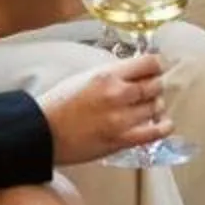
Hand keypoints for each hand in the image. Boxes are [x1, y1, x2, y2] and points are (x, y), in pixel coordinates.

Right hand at [34, 53, 168, 164]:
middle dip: (155, 85)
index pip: (149, 63)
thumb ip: (111, 74)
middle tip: (150, 89)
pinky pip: (154, 133)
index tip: (155, 68)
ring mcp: (121, 119)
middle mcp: (117, 95)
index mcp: (107, 75)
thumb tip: (134, 71)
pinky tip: (163, 124)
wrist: (42, 133)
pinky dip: (162, 127)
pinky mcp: (121, 140)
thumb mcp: (83, 77)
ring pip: (156, 107)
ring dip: (155, 106)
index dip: (156, 65)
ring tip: (148, 107)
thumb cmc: (58, 104)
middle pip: (155, 85)